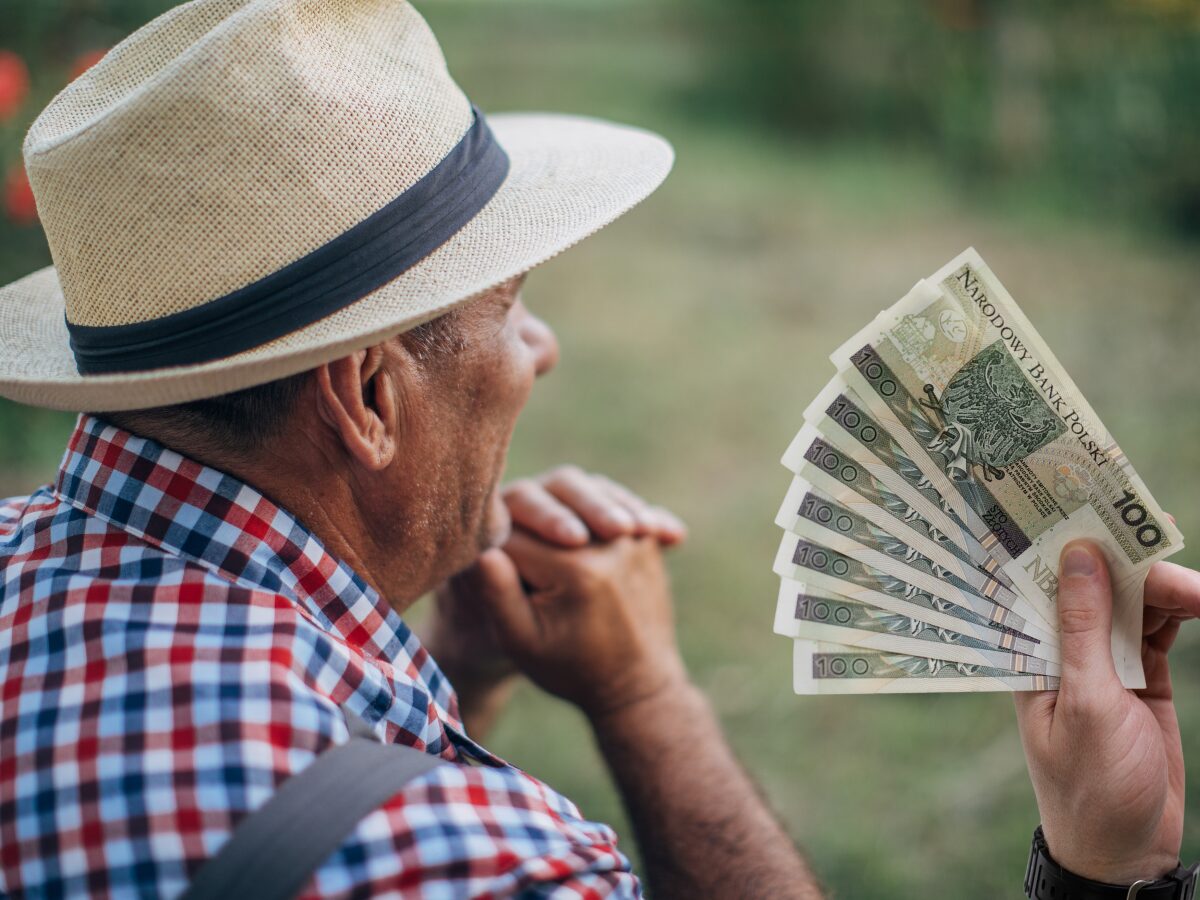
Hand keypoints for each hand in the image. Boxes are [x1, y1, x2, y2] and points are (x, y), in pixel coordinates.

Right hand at [422, 469, 685, 731]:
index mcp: (573, 569)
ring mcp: (635, 539)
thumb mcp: (522, 642)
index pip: (516, 532)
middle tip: (514, 511)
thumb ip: (498, 593)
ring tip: (551, 508)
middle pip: (560, 492)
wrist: (636, 687)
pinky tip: (592, 510)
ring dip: (571, 494)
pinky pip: (626, 503)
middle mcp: (610, 543)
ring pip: (593, 489)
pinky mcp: (649, 542)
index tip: (484, 552)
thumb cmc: (571, 668)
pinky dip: (609, 499)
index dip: (494, 539)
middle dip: (535, 503)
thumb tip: (481, 548)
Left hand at [1014, 541, 1199, 883]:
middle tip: (1161, 541)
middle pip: (1090, 582)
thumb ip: (1085, 630)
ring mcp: (1101, 658)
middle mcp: (1060, 647)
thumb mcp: (1089, 703)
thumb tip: (1080, 557)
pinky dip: (1177, 611)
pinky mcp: (1139, 674)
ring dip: (1160, 587)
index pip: (1034, 579)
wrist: (1127, 847)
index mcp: (1029, 651)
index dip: (1052, 535)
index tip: (1073, 489)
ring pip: (1129, 601)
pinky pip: (1157, 628)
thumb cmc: (1091, 785)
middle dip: (1123, 557)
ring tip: (1197, 592)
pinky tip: (1196, 601)